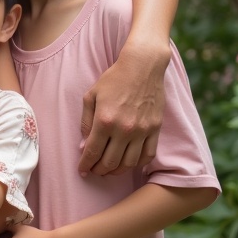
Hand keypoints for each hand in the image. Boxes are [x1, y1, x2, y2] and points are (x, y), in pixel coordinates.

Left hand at [78, 46, 166, 176]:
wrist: (142, 67)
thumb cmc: (114, 79)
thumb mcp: (91, 95)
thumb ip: (86, 121)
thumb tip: (84, 144)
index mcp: (105, 120)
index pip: (93, 152)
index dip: (85, 164)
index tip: (82, 170)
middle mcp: (124, 129)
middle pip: (110, 162)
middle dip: (99, 170)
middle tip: (94, 171)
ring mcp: (142, 131)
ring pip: (129, 163)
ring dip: (117, 171)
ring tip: (109, 170)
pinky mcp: (155, 129)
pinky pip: (148, 155)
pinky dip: (137, 164)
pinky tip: (129, 163)